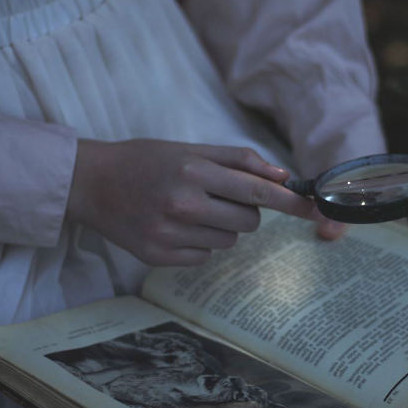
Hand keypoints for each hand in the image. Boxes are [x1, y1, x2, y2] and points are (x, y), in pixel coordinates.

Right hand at [67, 139, 339, 265]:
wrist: (92, 183)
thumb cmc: (146, 160)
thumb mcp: (191, 150)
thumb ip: (238, 160)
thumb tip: (283, 177)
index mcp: (194, 173)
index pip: (258, 193)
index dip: (291, 203)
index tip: (315, 211)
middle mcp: (183, 205)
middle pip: (249, 222)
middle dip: (245, 211)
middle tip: (218, 197)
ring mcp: (170, 235)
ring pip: (229, 241)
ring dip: (221, 227)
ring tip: (190, 210)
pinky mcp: (158, 257)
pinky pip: (205, 257)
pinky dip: (199, 243)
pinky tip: (175, 227)